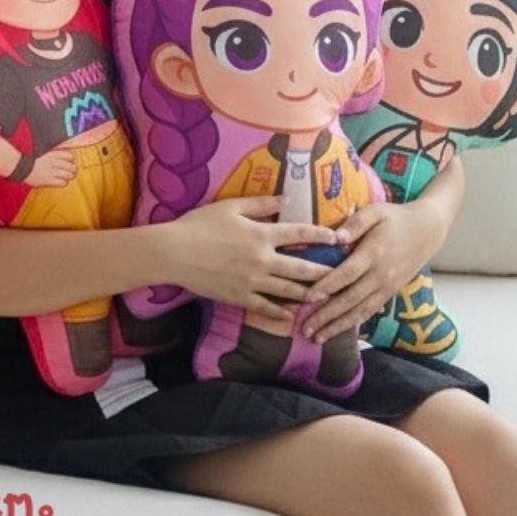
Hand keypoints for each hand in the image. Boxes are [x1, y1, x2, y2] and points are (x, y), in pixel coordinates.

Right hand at [26, 150, 76, 187]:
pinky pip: (63, 183)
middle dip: (73, 170)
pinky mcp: (49, 181)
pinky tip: (60, 182)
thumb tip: (66, 155)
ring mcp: (52, 172)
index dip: (71, 161)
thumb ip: (55, 153)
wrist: (21, 167)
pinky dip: (64, 183)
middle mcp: (54, 162)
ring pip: (69, 175)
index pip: (70, 156)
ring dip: (70, 177)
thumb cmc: (33, 160)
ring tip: (67, 177)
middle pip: (72, 167)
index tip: (69, 163)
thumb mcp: (45, 152)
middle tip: (72, 172)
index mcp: (54, 154)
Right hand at [164, 196, 338, 323]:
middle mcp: (262, 260)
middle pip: (302, 268)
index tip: (338, 238)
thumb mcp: (230, 207)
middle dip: (324, 271)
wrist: (173, 253)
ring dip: (309, 294)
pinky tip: (292, 316)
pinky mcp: (239, 298)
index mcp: (261, 234)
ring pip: (289, 290)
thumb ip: (260, 204)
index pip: (299, 234)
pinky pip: (266, 308)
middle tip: (342, 274)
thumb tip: (285, 198)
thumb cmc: (199, 225)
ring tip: (325, 297)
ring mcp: (252, 282)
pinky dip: (281, 313)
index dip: (321, 235)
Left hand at [301, 199, 446, 343]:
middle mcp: (381, 275)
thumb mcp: (376, 211)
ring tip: (318, 338)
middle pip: (350, 300)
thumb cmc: (396, 218)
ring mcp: (387, 287)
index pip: (347, 273)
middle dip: (327, 316)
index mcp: (374, 253)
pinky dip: (354, 323)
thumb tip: (336, 237)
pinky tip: (339, 331)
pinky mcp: (391, 293)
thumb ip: (356, 223)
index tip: (307, 297)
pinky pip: (370, 311)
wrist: (428, 230)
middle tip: (306, 329)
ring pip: (360, 311)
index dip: (327, 286)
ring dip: (338, 326)